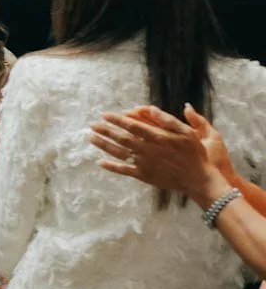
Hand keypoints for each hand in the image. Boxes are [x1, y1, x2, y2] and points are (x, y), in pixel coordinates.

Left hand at [92, 104, 229, 207]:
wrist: (198, 179)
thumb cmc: (194, 154)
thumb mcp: (187, 133)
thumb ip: (168, 120)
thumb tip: (150, 108)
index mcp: (158, 138)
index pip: (132, 126)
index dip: (117, 120)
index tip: (104, 114)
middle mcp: (148, 150)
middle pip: (122, 138)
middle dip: (105, 130)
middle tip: (92, 125)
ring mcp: (144, 163)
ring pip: (120, 153)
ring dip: (104, 145)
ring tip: (91, 138)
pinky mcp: (144, 175)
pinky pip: (124, 170)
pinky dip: (111, 166)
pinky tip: (100, 162)